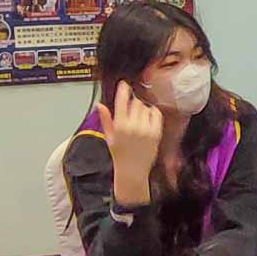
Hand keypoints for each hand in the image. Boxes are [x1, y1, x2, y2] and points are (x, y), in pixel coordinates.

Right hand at [99, 80, 163, 203]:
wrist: (132, 171)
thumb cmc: (119, 154)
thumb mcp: (109, 137)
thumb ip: (105, 119)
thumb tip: (99, 105)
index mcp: (119, 126)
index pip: (122, 101)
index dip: (123, 90)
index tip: (124, 84)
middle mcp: (133, 126)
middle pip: (135, 103)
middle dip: (133, 104)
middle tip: (131, 111)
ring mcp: (146, 129)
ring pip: (145, 107)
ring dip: (142, 109)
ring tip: (138, 119)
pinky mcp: (156, 133)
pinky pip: (156, 114)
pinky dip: (152, 113)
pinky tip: (148, 119)